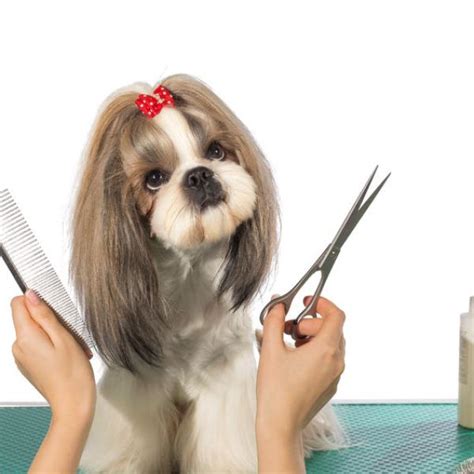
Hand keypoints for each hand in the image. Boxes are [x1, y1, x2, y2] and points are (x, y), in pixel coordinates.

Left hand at [10, 289, 95, 422]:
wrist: (73, 404)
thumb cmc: (73, 375)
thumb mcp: (64, 337)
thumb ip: (45, 314)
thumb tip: (31, 295)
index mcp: (25, 338)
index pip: (18, 303)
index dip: (37, 301)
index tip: (54, 310)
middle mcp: (18, 347)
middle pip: (29, 317)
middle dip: (51, 320)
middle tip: (69, 335)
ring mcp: (22, 357)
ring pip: (36, 331)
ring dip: (55, 334)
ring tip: (71, 348)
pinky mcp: (29, 364)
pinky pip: (38, 345)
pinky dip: (53, 345)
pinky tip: (67, 355)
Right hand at [256, 294, 344, 438]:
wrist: (281, 425)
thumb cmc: (276, 391)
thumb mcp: (271, 349)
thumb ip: (274, 321)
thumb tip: (278, 305)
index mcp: (325, 350)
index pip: (336, 315)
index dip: (322, 303)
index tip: (307, 301)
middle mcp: (336, 361)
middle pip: (332, 328)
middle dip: (310, 321)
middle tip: (290, 327)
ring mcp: (335, 374)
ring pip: (331, 342)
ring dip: (312, 335)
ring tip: (290, 343)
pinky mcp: (330, 384)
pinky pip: (328, 357)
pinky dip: (315, 350)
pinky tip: (295, 358)